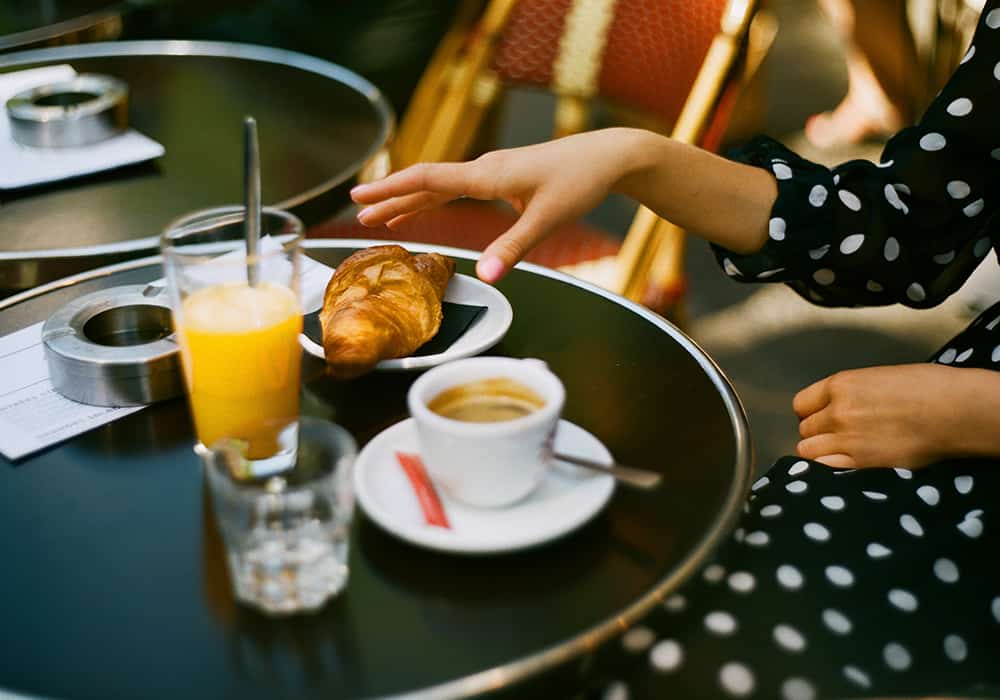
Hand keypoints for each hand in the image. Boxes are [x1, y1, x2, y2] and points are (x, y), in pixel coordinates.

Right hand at [350, 129, 639, 281]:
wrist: (607, 158)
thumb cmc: (579, 183)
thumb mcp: (547, 220)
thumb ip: (513, 249)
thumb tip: (486, 278)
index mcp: (488, 175)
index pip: (427, 181)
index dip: (391, 191)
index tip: (360, 200)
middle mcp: (484, 170)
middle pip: (425, 182)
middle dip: (390, 197)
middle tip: (357, 212)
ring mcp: (492, 173)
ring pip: (438, 186)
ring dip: (408, 200)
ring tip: (380, 218)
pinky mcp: (502, 178)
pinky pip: (455, 189)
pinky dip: (433, 201)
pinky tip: (423, 211)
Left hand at [793, 364, 999, 468]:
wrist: (954, 410)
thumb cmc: (928, 388)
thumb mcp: (878, 378)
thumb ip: (850, 393)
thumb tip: (837, 406)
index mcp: (840, 385)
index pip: (801, 404)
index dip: (812, 413)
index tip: (822, 418)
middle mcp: (837, 411)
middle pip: (805, 429)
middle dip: (818, 433)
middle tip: (839, 436)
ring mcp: (846, 438)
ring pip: (808, 450)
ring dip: (820, 452)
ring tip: (841, 452)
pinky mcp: (860, 462)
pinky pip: (823, 469)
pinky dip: (828, 469)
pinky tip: (842, 466)